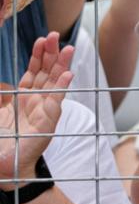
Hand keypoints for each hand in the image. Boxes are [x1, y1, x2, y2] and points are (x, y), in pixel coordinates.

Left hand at [0, 33, 72, 185]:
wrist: (5, 166)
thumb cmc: (2, 141)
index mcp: (23, 98)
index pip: (33, 71)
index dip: (37, 55)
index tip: (41, 39)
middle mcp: (36, 102)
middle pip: (47, 73)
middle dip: (51, 54)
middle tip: (56, 36)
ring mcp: (44, 111)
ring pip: (55, 83)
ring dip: (62, 65)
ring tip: (68, 49)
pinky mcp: (48, 123)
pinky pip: (57, 102)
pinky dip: (63, 88)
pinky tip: (68, 75)